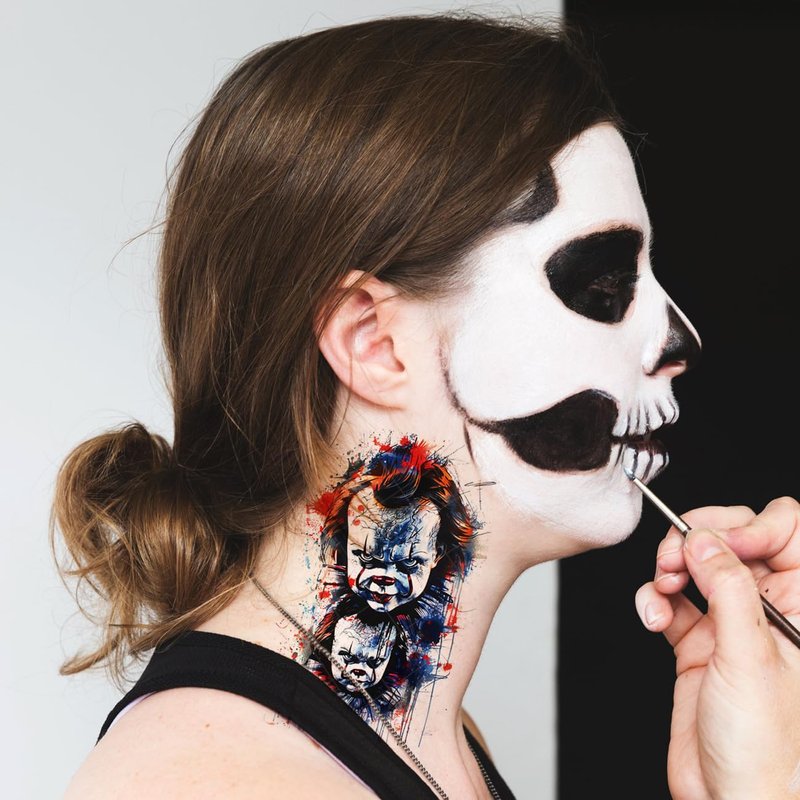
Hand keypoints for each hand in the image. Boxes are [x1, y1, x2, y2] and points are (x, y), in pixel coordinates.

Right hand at [635, 496, 799, 799]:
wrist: (727, 798)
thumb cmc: (763, 747)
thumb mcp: (750, 657)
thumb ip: (729, 590)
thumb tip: (704, 540)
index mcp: (799, 607)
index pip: (785, 531)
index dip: (751, 526)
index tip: (718, 544)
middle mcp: (766, 609)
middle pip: (731, 539)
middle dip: (696, 541)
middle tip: (675, 557)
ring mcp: (728, 623)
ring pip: (695, 564)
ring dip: (669, 569)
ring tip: (661, 587)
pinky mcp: (695, 640)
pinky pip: (670, 598)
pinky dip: (654, 599)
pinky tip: (653, 615)